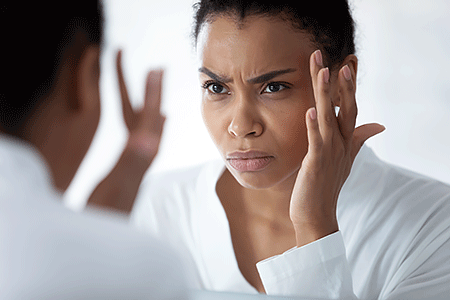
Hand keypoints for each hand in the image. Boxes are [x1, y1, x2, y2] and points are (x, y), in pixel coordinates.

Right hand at [86, 50, 165, 212]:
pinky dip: (142, 129)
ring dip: (148, 107)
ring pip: (145, 130)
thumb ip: (132, 161)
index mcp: (139, 157)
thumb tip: (148, 137)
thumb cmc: (107, 216)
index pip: (148, 118)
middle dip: (151, 93)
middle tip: (157, 70)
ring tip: (153, 93)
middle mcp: (141, 159)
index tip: (157, 69)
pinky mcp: (127, 175)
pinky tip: (147, 130)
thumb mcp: (117, 185)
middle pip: (148, 119)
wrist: (109, 245)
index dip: (152, 94)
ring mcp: (135, 167)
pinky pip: (138, 144)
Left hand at [289, 50, 384, 246]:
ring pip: (329, 118)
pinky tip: (311, 111)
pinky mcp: (316, 163)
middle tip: (340, 59)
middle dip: (342, 83)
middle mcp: (341, 144)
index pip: (351, 108)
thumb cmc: (326, 184)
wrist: (316, 214)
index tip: (347, 63)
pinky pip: (316, 141)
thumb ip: (359, 139)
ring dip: (326, 95)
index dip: (350, 86)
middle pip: (344, 108)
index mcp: (346, 141)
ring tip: (323, 71)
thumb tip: (379, 125)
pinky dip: (314, 126)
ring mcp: (330, 153)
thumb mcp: (345, 159)